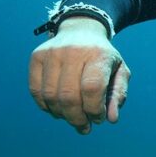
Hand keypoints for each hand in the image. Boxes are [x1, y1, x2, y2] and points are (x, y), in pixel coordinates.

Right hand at [29, 16, 130, 133]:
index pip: (92, 88)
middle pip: (69, 96)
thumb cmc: (102, 57)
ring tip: (72, 117)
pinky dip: (46, 106)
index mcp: (98, 54)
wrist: (81, 30)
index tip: (98, 118)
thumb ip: (118, 95)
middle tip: (84, 126)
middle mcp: (73, 51)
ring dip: (61, 115)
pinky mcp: (37, 57)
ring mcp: (52, 53)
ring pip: (50, 96)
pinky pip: (36, 91)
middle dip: (77, 119)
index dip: (94, 110)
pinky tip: (58, 109)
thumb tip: (111, 119)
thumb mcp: (119, 72)